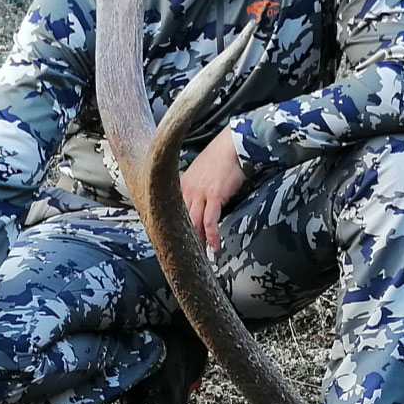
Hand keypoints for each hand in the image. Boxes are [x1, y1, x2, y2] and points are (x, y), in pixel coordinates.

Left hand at [179, 128, 244, 253]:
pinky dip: (212, 236)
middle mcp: (187, 190)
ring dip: (197, 242)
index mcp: (181, 184)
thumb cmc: (219, 157)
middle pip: (180, 220)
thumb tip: (195, 201)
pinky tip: (214, 247)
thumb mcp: (200, 171)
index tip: (172, 242)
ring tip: (200, 258)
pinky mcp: (214, 196)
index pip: (171, 211)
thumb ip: (193, 186)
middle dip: (182, 239)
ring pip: (193, 223)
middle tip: (184, 257)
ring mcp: (199, 193)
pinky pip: (210, 221)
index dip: (172, 228)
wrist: (231, 145)